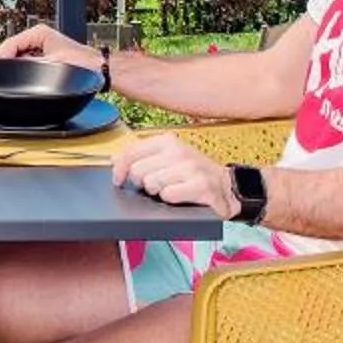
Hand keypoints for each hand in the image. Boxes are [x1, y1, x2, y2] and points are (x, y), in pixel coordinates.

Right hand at [0, 22, 102, 71]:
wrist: (101, 72)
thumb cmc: (84, 65)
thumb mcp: (51, 65)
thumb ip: (28, 65)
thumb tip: (11, 68)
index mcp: (39, 33)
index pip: (10, 44)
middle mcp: (39, 37)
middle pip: (12, 51)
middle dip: (4, 63)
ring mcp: (42, 48)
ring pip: (18, 59)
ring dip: (12, 68)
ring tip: (5, 79)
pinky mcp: (45, 59)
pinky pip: (26, 65)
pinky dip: (21, 72)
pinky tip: (19, 81)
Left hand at [110, 133, 240, 218]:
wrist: (227, 188)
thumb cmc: (193, 174)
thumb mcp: (168, 159)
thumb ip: (142, 157)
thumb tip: (115, 160)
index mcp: (168, 141)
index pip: (131, 152)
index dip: (119, 169)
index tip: (118, 180)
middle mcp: (179, 151)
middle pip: (137, 171)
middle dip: (142, 184)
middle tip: (155, 186)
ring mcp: (190, 168)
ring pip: (152, 184)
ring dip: (158, 193)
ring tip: (170, 190)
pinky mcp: (200, 185)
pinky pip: (169, 195)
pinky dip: (171, 200)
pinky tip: (180, 197)